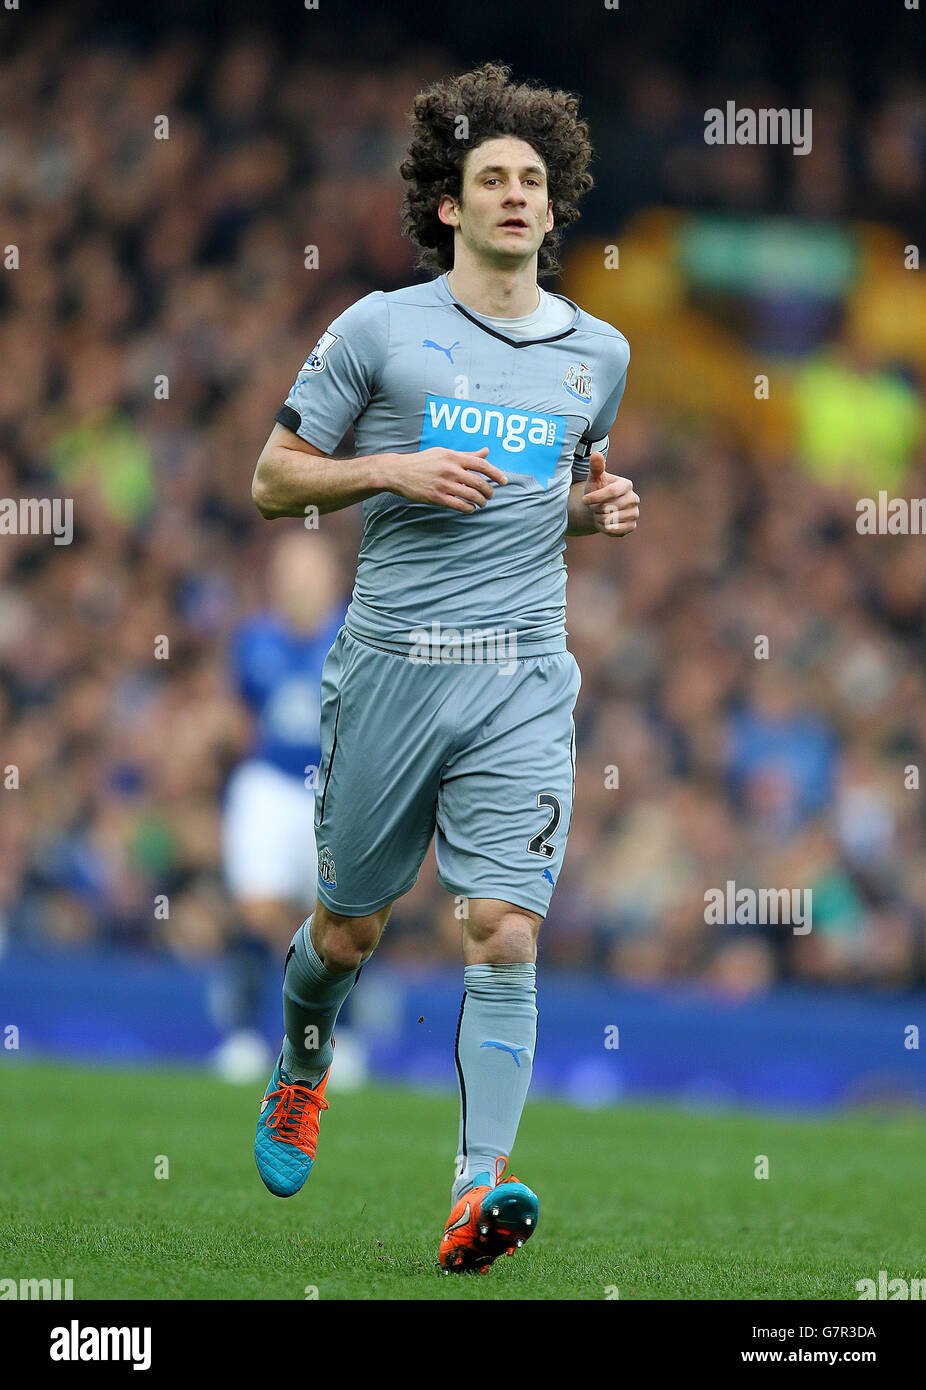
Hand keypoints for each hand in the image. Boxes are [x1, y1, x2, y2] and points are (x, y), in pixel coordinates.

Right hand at [385, 447, 507, 512]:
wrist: (399, 471)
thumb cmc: (423, 461)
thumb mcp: (444, 453)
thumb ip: (466, 455)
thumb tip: (485, 452)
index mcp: (453, 457)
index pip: (481, 464)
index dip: (496, 473)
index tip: (504, 481)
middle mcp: (450, 469)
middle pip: (479, 482)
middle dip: (489, 491)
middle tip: (491, 495)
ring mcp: (443, 484)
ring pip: (471, 495)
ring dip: (481, 501)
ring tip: (482, 503)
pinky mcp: (437, 497)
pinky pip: (459, 505)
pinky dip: (469, 508)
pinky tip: (470, 508)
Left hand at [582, 451, 638, 536]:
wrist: (599, 508)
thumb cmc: (597, 490)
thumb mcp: (594, 478)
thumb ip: (596, 467)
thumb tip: (596, 454)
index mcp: (626, 485)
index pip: (611, 492)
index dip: (595, 497)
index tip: (583, 500)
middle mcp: (634, 498)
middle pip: (610, 507)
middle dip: (596, 508)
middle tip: (594, 506)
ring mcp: (635, 513)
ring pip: (610, 520)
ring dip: (599, 518)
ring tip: (599, 513)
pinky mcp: (632, 526)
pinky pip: (615, 530)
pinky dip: (605, 528)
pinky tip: (604, 522)